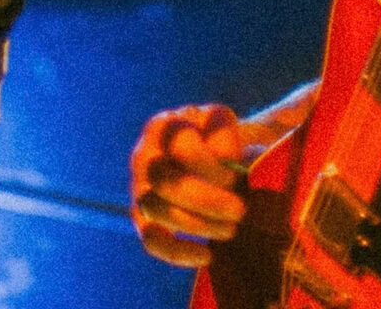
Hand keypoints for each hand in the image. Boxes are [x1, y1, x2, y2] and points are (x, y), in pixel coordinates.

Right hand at [128, 103, 260, 268]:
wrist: (215, 156)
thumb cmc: (222, 139)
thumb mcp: (226, 124)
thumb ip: (224, 135)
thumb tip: (225, 160)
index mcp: (166, 126)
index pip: (181, 148)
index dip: (211, 167)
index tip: (238, 175)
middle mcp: (145, 155)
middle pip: (165, 182)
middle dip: (206, 201)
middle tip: (240, 210)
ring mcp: (139, 187)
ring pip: (156, 211)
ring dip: (197, 225)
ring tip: (231, 229)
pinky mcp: (143, 218)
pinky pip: (151, 239)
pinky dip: (177, 252)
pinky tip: (207, 255)